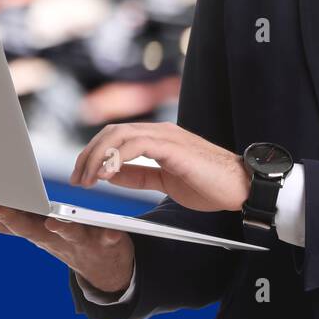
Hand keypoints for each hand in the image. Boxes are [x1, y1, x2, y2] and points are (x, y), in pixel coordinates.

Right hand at [0, 198, 134, 295]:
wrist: (105, 270)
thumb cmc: (65, 240)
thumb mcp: (35, 230)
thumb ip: (10, 219)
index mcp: (37, 231)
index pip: (9, 224)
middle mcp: (54, 239)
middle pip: (31, 230)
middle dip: (12, 219)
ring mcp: (80, 242)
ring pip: (68, 235)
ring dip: (60, 229)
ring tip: (52, 221)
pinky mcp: (106, 241)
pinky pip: (108, 238)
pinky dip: (109, 235)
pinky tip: (112, 231)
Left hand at [69, 122, 249, 212]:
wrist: (241, 186)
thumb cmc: (209, 184)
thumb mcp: (165, 181)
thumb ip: (139, 175)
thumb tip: (110, 174)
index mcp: (158, 138)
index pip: (116, 136)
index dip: (94, 154)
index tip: (81, 176)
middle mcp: (159, 131)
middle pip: (112, 132)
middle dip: (88, 155)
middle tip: (77, 179)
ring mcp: (166, 135)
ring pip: (119, 135)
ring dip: (97, 157)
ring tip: (87, 179)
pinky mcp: (173, 146)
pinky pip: (136, 145)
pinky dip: (115, 157)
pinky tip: (106, 174)